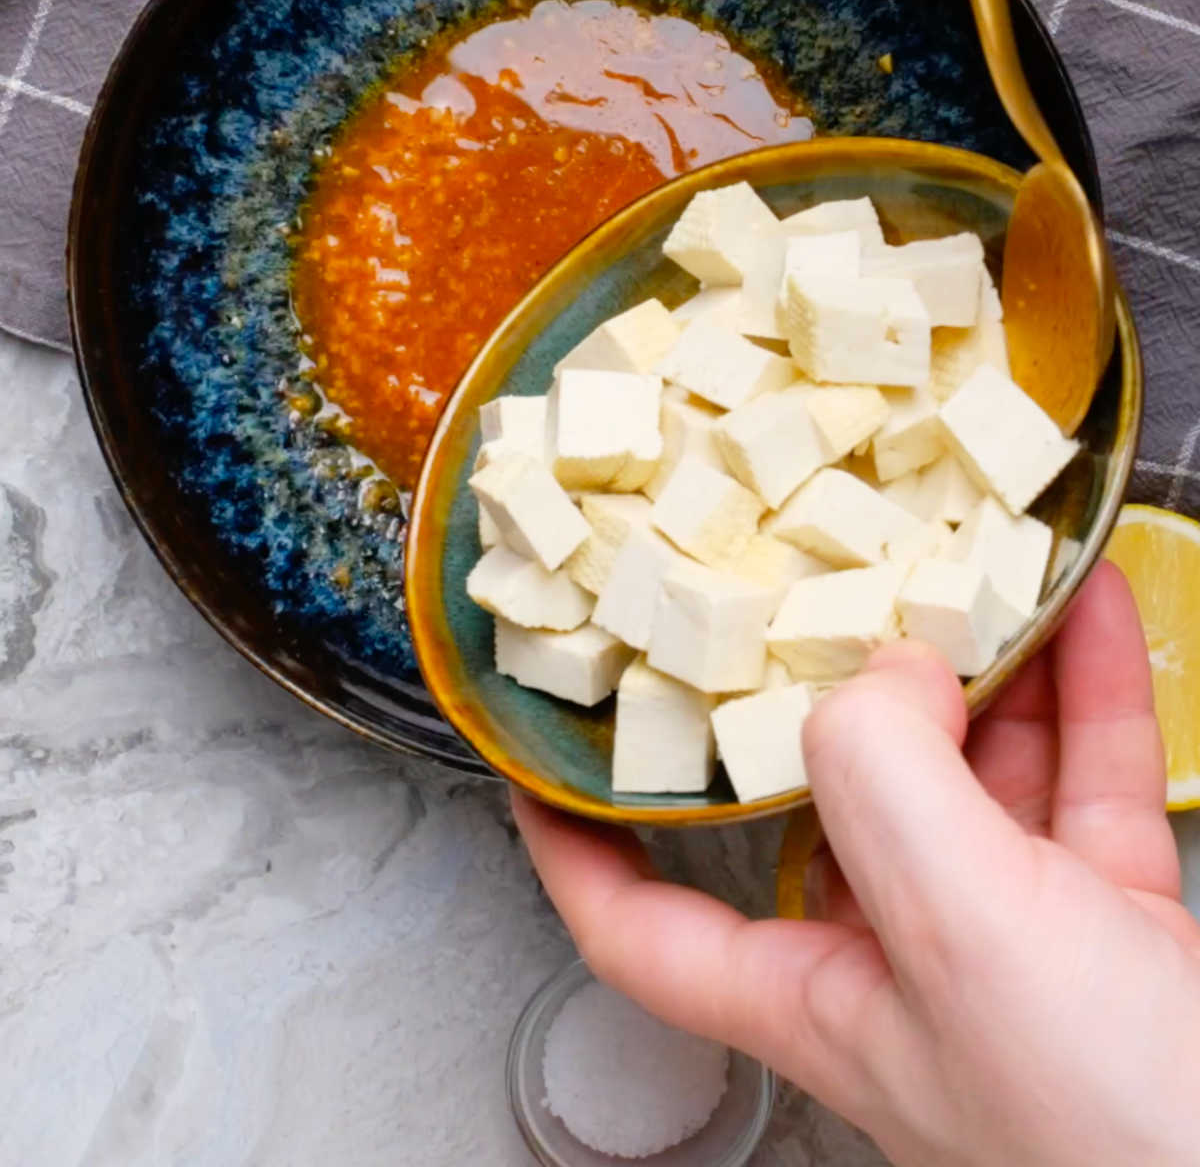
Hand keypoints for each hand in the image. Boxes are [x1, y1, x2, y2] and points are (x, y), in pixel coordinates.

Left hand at [513, 561, 1199, 1166]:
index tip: (541, 762)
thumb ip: (892, 784)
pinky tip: (1087, 610)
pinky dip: (1084, 689)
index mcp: (828, 1002)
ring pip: (972, 774)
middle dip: (829, 691)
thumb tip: (879, 672)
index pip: (647, 929)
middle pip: (833, 807)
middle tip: (814, 583)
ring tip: (967, 561)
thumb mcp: (968, 940)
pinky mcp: (1120, 928)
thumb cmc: (1123, 1141)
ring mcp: (1021, 947)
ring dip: (977, 665)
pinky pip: (1085, 780)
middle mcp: (909, 970)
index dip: (578, 848)